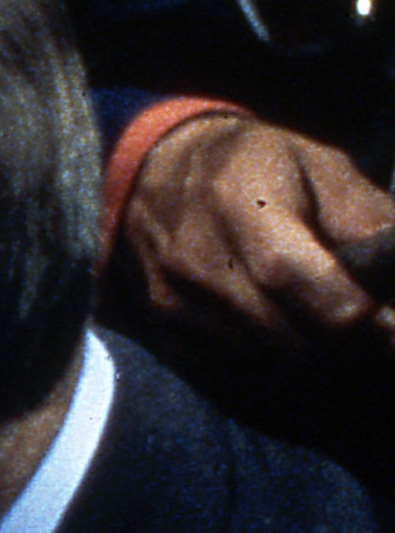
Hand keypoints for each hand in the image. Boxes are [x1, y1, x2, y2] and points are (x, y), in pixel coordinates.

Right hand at [117, 113, 394, 355]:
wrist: (161, 174)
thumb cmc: (260, 165)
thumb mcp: (324, 168)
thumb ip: (366, 222)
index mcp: (238, 201)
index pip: (290, 277)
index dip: (353, 314)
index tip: (393, 328)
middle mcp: (198, 257)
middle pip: (285, 334)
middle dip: (343, 343)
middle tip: (372, 330)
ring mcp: (177, 300)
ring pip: (268, 359)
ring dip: (312, 353)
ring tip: (331, 323)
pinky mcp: (168, 331)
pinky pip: (238, 367)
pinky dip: (275, 357)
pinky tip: (287, 327)